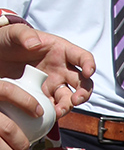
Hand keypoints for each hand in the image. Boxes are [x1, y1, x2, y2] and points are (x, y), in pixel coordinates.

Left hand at [0, 24, 94, 149]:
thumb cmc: (7, 41)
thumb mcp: (13, 33)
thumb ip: (25, 34)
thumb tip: (35, 44)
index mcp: (61, 52)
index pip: (83, 57)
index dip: (89, 65)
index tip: (88, 72)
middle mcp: (61, 69)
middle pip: (82, 82)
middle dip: (84, 92)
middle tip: (77, 99)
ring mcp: (52, 84)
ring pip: (69, 97)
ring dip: (68, 106)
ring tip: (58, 112)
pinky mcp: (41, 96)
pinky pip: (51, 107)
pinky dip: (52, 113)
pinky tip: (47, 116)